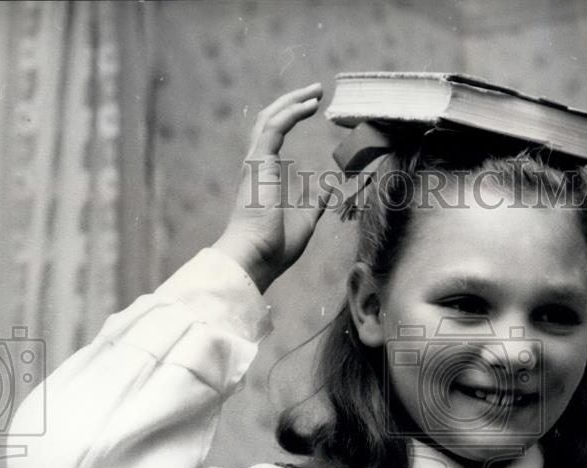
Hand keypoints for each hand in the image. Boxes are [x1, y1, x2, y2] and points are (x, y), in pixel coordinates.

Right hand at [213, 83, 326, 292]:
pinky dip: (292, 112)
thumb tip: (331, 187)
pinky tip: (311, 105)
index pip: (274, 134)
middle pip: (270, 120)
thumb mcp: (306, 217)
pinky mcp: (259, 162)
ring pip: (270, 118)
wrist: (256, 256)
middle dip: (292, 102)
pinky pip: (275, 127)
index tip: (313, 108)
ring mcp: (256, 161)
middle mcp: (257, 163)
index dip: (291, 116)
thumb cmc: (276, 245)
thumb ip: (316, 199)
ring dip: (293, 101)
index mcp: (265, 174)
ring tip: (316, 92)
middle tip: (316, 92)